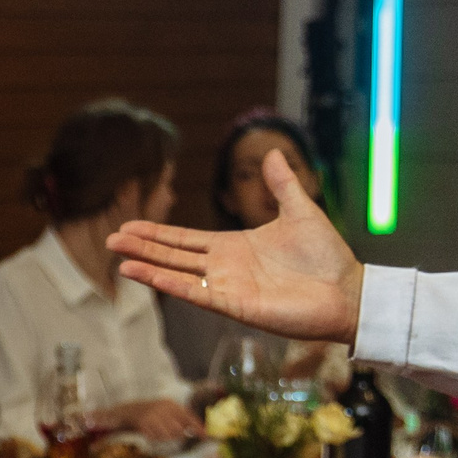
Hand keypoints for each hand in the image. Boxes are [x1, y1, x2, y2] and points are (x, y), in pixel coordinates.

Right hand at [102, 398, 202, 442]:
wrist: (129, 410)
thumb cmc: (153, 414)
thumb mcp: (167, 412)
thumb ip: (182, 419)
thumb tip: (199, 430)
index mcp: (170, 404)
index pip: (188, 416)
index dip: (197, 427)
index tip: (206, 436)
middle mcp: (162, 408)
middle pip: (178, 429)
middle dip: (179, 435)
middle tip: (174, 434)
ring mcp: (152, 416)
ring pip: (167, 435)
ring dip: (166, 437)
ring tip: (161, 433)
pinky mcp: (143, 424)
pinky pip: (155, 437)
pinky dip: (155, 438)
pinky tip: (152, 434)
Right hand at [108, 149, 365, 341]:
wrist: (346, 291)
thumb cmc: (327, 257)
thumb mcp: (301, 211)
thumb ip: (281, 186)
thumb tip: (273, 152)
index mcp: (234, 246)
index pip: (185, 239)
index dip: (157, 232)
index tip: (129, 225)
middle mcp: (223, 268)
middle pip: (172, 255)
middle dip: (141, 246)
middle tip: (110, 239)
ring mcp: (225, 288)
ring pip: (175, 273)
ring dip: (145, 264)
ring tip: (116, 256)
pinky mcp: (231, 304)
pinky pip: (191, 292)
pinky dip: (164, 282)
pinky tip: (140, 272)